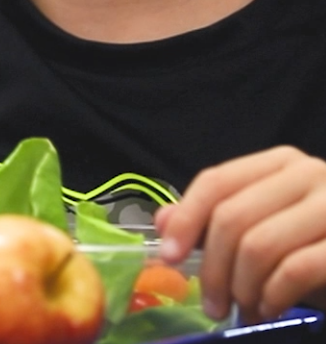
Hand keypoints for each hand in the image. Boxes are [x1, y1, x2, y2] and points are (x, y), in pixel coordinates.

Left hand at [156, 146, 325, 321]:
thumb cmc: (317, 244)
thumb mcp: (267, 225)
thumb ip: (217, 219)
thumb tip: (163, 223)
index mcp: (280, 164)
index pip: (216, 181)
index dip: (185, 219)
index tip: (168, 257)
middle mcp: (309, 175)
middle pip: (232, 217)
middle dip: (212, 268)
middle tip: (211, 304)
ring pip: (259, 245)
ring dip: (241, 287)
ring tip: (242, 310)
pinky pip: (295, 269)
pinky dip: (273, 295)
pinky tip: (268, 309)